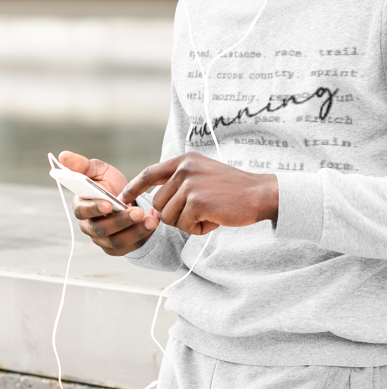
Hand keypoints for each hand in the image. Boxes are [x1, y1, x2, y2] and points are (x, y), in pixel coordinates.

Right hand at [59, 150, 158, 256]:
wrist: (128, 199)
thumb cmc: (109, 184)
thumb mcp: (99, 171)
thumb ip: (83, 165)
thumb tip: (63, 155)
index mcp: (81, 207)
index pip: (82, 211)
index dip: (94, 209)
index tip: (108, 204)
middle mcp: (89, 226)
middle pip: (100, 229)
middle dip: (120, 221)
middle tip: (137, 212)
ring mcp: (102, 239)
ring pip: (116, 241)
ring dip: (134, 231)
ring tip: (151, 220)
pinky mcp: (118, 247)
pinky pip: (129, 247)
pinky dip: (142, 236)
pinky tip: (153, 223)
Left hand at [121, 152, 278, 235]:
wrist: (260, 193)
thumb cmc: (233, 189)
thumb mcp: (203, 176)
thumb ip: (179, 186)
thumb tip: (154, 211)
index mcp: (185, 160)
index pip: (150, 172)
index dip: (135, 186)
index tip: (124, 197)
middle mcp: (185, 168)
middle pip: (159, 203)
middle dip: (176, 215)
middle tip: (201, 212)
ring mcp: (190, 184)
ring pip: (170, 217)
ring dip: (188, 222)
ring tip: (210, 213)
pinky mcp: (197, 201)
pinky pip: (185, 225)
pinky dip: (199, 229)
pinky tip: (215, 219)